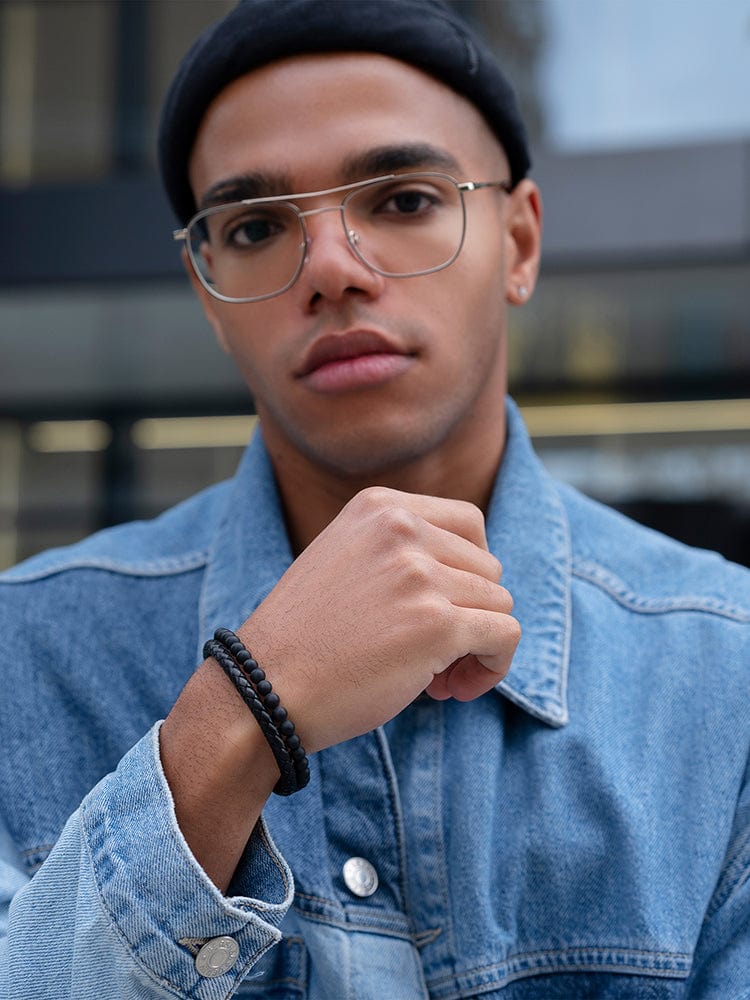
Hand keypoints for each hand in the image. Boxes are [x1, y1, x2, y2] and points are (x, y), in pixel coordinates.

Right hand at [239, 486, 519, 751]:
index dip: (467, 573)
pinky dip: (492, 667)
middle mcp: (402, 529)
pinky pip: (504, 637)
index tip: (441, 609)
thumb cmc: (302, 640)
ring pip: (500, 604)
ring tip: (435, 678)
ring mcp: (421, 574)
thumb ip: (399, 552)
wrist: (262, 689)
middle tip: (432, 656)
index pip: (469, 524)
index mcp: (379, 507)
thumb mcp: (345, 561)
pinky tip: (453, 689)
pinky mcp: (437, 624)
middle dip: (470, 614)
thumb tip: (477, 578)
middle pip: (488, 568)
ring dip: (477, 646)